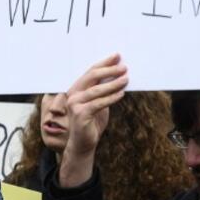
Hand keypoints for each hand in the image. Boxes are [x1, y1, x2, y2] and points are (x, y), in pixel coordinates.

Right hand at [57, 55, 126, 187]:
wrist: (83, 144)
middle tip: (124, 67)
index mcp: (77, 88)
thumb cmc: (92, 123)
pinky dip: (111, 97)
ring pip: (96, 89)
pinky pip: (98, 103)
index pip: (91, 71)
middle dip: (109, 70)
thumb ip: (104, 91)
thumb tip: (119, 76)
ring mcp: (74, 104)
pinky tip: (121, 94)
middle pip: (92, 76)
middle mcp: (73, 93)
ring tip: (126, 79)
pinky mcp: (80, 114)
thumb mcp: (99, 103)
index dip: (104, 63)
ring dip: (113, 83)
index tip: (117, 56)